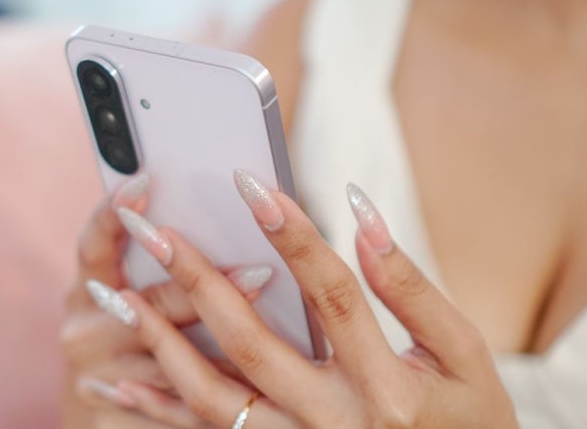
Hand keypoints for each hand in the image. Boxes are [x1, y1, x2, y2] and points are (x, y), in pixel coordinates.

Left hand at [97, 170, 517, 427]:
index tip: (250, 182)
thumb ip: (413, 288)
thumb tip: (363, 216)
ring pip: (213, 395)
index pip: (331, 293)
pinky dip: (158, 410)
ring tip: (116, 292)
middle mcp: (333, 422)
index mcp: (387, 386)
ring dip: (160, 340)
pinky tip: (116, 383)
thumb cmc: (470, 421)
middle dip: (196, 277)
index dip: (292, 233)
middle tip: (150, 227)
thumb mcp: (464, 355)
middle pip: (251, 340)